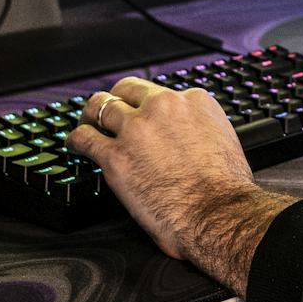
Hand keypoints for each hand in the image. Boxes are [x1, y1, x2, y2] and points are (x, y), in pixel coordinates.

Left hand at [67, 78, 295, 292]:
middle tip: (109, 112)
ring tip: (87, 123)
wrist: (217, 212)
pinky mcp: (115, 156)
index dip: (149, 106)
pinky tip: (76, 145)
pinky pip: (85, 138)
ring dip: (91, 115)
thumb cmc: (226, 188)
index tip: (144, 115)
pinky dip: (77, 140)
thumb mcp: (223, 140)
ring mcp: (136, 129)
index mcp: (194, 102)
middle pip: (127, 89)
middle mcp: (163, 107)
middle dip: (117, 99)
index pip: (161, 92)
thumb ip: (202, 130)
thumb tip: (193, 140)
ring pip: (100, 106)